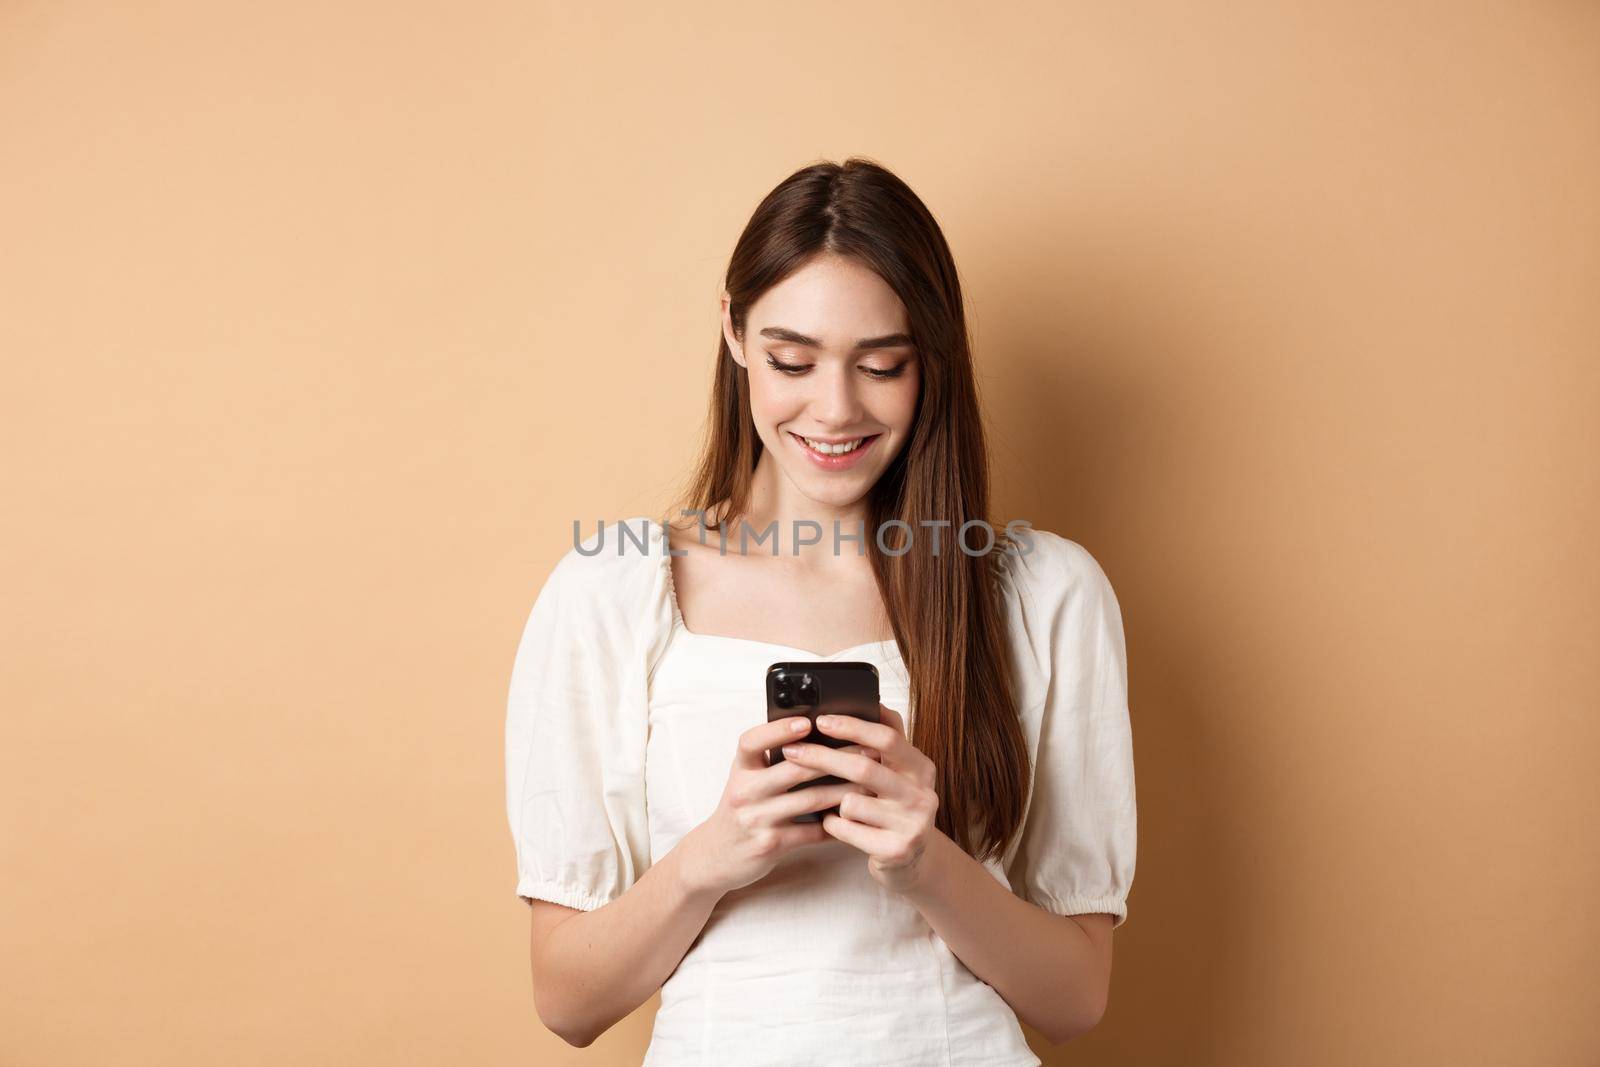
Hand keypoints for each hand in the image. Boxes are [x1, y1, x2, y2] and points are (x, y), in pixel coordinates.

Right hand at [679, 713, 881, 897]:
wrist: (716, 855)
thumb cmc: (741, 809)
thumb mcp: (745, 779)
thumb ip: (769, 760)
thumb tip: (813, 733)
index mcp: (740, 770)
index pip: (751, 742)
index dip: (778, 729)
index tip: (806, 721)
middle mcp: (746, 792)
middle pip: (793, 769)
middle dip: (835, 757)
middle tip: (866, 748)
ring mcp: (758, 820)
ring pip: (809, 800)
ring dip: (844, 790)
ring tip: (870, 780)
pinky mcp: (771, 844)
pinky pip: (811, 832)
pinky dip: (836, 824)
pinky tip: (855, 815)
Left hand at [781, 704, 940, 894]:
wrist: (910, 862)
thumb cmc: (893, 808)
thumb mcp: (898, 773)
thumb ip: (888, 741)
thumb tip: (873, 701)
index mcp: (921, 768)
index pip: (886, 738)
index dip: (852, 727)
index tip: (821, 721)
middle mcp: (922, 794)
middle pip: (863, 767)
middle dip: (822, 757)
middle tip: (793, 752)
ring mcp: (911, 824)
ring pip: (851, 802)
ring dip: (830, 801)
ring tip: (828, 802)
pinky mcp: (895, 850)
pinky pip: (846, 830)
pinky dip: (832, 824)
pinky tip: (834, 823)